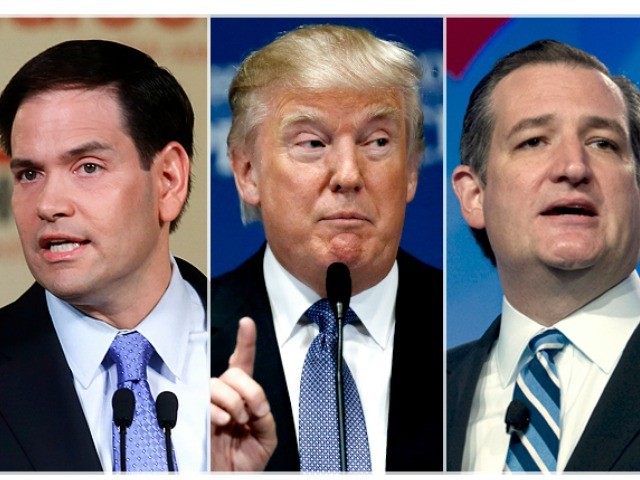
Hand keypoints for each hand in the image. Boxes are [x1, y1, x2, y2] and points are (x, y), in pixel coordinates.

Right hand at [211, 317, 276, 470]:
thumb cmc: (246, 460)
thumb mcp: (266, 436)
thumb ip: (265, 415)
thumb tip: (257, 402)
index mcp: (244, 397)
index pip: (244, 364)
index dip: (245, 341)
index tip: (247, 323)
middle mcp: (226, 397)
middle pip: (233, 372)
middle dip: (248, 389)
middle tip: (254, 412)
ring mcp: (210, 406)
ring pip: (218, 384)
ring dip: (234, 401)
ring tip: (237, 421)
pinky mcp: (196, 418)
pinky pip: (204, 402)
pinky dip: (218, 410)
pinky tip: (224, 422)